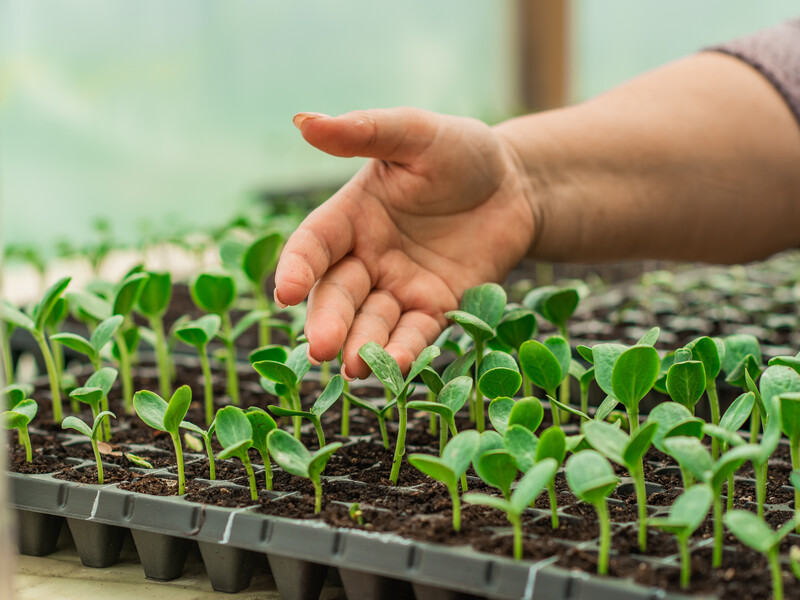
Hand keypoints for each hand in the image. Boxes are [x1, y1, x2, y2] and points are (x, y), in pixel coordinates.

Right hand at [274, 107, 535, 378]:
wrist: (516, 185)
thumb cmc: (461, 152)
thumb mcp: (416, 134)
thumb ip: (365, 132)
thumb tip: (303, 121)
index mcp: (352, 215)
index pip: (314, 244)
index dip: (297, 267)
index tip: (285, 292)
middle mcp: (368, 257)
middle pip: (338, 293)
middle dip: (328, 320)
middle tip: (321, 347)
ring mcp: (400, 287)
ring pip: (372, 321)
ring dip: (361, 345)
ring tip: (355, 366)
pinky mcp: (436, 308)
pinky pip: (416, 333)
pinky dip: (405, 350)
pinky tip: (397, 367)